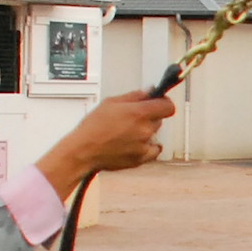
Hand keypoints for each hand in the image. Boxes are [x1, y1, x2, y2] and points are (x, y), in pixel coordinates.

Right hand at [39, 91, 173, 195]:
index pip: (168, 106)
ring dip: (146, 131)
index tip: (158, 102)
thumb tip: (149, 91)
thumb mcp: (111, 102)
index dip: (164, 103)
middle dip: (150, 116)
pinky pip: (153, 151)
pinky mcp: (140, 159)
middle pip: (159, 119)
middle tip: (133, 117)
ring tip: (127, 132)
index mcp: (139, 113)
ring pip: (154, 134)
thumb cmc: (93, 127)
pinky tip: (135, 143)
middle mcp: (145, 129)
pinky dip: (147, 147)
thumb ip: (134, 96)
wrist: (83, 151)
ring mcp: (144, 145)